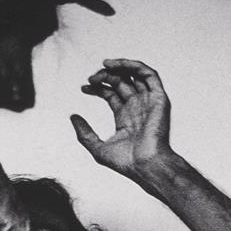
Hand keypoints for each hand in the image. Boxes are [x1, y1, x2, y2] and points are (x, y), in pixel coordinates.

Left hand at [71, 59, 173, 183]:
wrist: (145, 166)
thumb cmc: (126, 163)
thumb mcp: (97, 148)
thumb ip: (84, 133)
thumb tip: (73, 117)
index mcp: (125, 117)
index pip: (110, 94)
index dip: (97, 87)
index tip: (84, 87)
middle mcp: (137, 107)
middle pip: (121, 82)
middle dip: (105, 76)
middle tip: (92, 78)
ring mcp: (148, 102)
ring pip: (135, 75)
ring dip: (120, 67)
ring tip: (104, 65)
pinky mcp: (158, 99)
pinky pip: (150, 76)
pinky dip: (136, 66)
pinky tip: (119, 65)